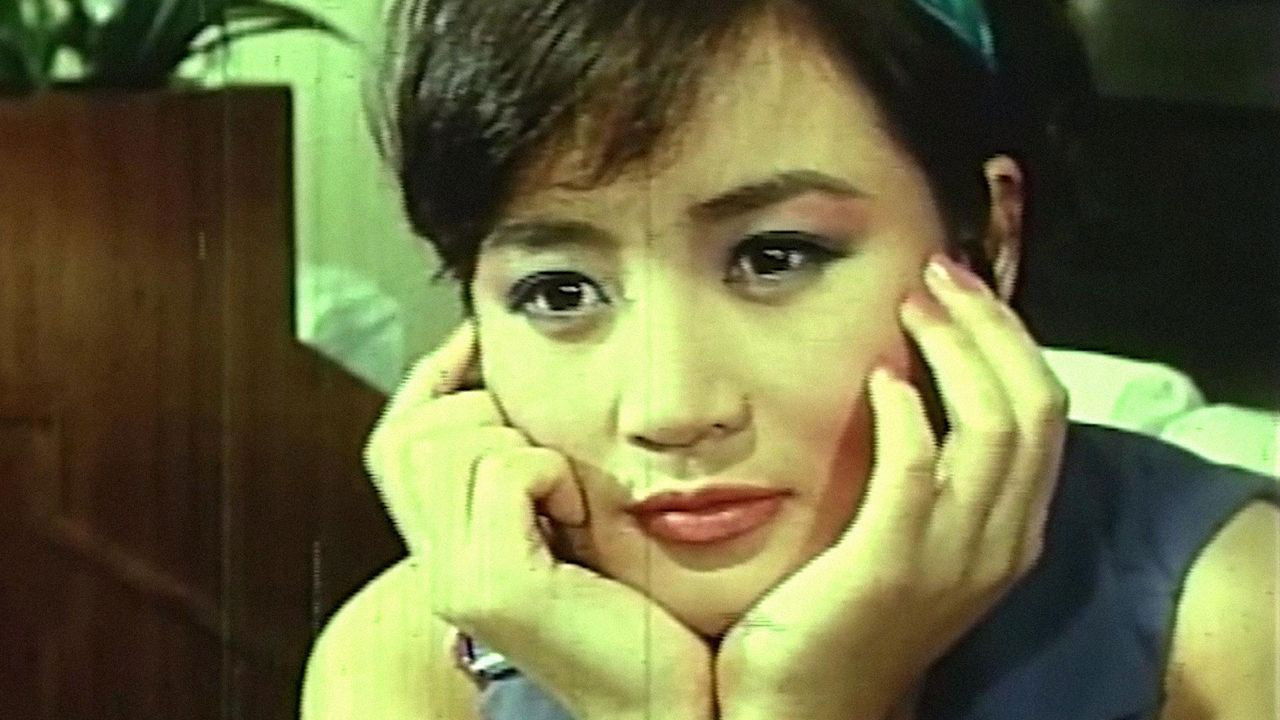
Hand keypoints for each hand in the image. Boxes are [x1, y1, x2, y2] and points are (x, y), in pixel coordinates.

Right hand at [363, 320, 714, 719]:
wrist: (667, 701)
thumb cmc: (637, 613)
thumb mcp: (568, 525)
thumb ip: (528, 476)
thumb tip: (506, 385)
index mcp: (447, 551)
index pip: (396, 441)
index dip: (430, 379)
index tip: (475, 340)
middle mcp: (435, 569)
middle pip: (416, 431)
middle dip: (486, 413)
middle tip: (551, 461)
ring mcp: (457, 580)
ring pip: (456, 440)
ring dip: (524, 442)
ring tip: (567, 495)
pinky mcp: (493, 586)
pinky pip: (506, 470)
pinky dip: (551, 471)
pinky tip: (578, 512)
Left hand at [714, 255, 1069, 719]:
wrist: (804, 705)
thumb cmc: (841, 614)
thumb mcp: (907, 540)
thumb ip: (926, 477)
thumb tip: (909, 385)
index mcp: (1009, 532)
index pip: (1044, 413)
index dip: (1009, 340)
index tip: (961, 288)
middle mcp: (999, 543)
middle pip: (1032, 406)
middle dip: (991, 327)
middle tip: (939, 274)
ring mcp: (953, 557)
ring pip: (993, 426)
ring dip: (954, 350)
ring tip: (912, 305)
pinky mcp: (892, 564)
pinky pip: (919, 468)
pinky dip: (907, 413)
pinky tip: (880, 377)